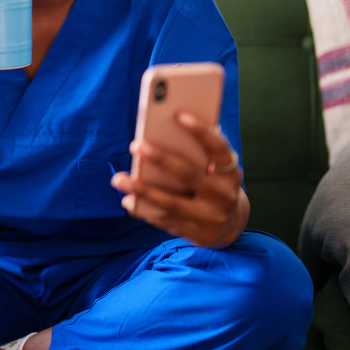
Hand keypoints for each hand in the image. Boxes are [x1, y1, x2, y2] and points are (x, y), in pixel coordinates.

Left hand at [110, 112, 248, 247]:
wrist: (230, 226)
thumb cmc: (214, 184)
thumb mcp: (215, 168)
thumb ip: (200, 150)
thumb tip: (170, 121)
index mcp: (231, 173)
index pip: (219, 149)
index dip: (202, 131)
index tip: (179, 114)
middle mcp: (224, 196)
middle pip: (189, 175)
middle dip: (161, 159)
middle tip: (135, 144)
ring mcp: (211, 218)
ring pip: (171, 203)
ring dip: (141, 190)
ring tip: (117, 179)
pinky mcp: (197, 235)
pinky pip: (166, 221)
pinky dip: (145, 209)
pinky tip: (128, 199)